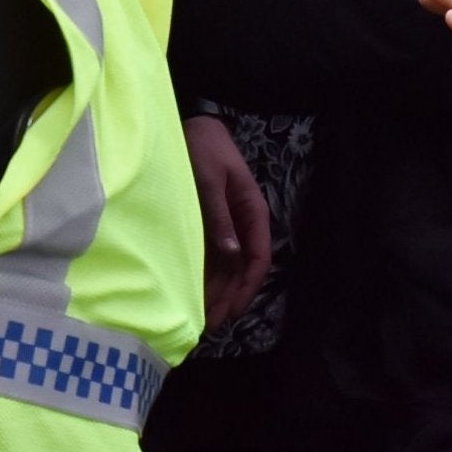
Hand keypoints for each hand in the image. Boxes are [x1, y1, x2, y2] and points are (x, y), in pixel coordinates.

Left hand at [184, 116, 272, 327]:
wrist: (196, 125)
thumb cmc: (204, 149)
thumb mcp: (210, 180)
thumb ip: (219, 216)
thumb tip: (230, 254)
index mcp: (252, 212)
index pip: (259, 257)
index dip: (247, 287)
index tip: (231, 311)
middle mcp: (242, 225)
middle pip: (242, 269)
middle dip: (229, 298)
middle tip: (209, 325)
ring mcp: (227, 226)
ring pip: (227, 268)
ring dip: (217, 293)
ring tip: (200, 319)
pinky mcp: (210, 226)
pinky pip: (212, 259)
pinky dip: (205, 279)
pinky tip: (193, 295)